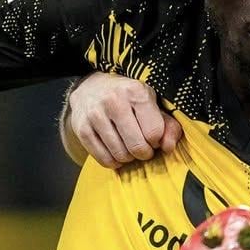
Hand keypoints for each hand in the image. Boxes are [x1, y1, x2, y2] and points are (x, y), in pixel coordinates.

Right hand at [62, 73, 180, 167]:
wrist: (91, 87)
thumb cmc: (128, 98)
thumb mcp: (152, 103)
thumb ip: (168, 125)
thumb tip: (168, 148)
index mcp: (135, 92)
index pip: (154, 133)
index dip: (156, 141)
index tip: (152, 137)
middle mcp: (114, 101)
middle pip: (137, 146)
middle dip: (144, 153)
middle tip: (142, 147)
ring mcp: (95, 115)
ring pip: (120, 154)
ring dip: (128, 157)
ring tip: (128, 147)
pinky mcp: (81, 128)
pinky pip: (104, 159)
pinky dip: (113, 161)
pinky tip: (115, 152)